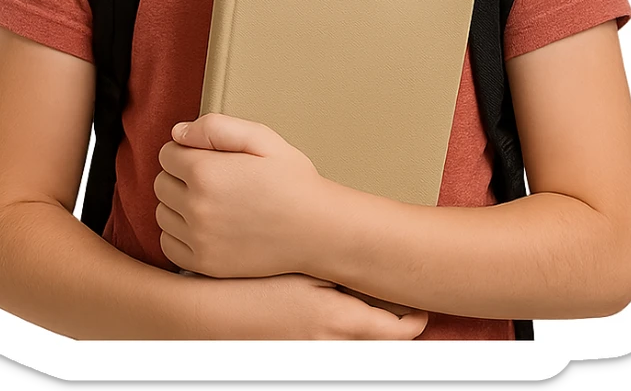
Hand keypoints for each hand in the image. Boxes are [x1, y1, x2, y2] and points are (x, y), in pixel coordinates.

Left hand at [154, 113, 328, 278]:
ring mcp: (198, 239)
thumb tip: (177, 133)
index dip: (186, 150)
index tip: (208, 156)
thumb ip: (216, 128)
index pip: (167, 153)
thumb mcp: (262, 138)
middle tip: (212, 178)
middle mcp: (196, 206)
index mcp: (206, 171)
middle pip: (161, 183)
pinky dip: (179, 234)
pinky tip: (205, 226)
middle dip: (180, 175)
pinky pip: (168, 244)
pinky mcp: (204, 264)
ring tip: (211, 201)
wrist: (317, 230)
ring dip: (177, 205)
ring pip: (162, 213)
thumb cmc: (293, 180)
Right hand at [188, 271, 428, 339]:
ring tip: (374, 312)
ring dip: (368, 336)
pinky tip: (334, 320)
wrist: (208, 317)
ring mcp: (312, 358)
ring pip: (358, 350)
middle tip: (405, 309)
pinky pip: (331, 352)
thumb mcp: (301, 270)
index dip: (415, 322)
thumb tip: (373, 269)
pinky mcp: (294, 360)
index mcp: (340, 322)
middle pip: (380, 346)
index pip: (396, 332)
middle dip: (395, 331)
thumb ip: (339, 271)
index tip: (423, 311)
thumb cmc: (252, 285)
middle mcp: (332, 348)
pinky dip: (342, 341)